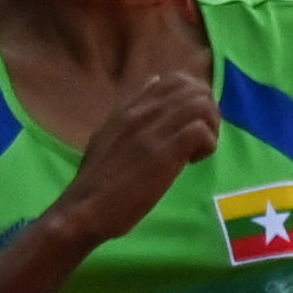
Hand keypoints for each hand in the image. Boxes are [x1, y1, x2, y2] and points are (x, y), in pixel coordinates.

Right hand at [61, 69, 220, 239]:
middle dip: (208, 112)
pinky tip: (194, 162)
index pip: (172, 80)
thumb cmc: (94, 183)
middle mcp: (141, 112)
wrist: (81, 211)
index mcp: (127, 109)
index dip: (192, 99)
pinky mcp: (164, 153)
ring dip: (210, 127)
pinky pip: (200, 131)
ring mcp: (152, 131)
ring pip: (201, 105)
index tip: (187, 123)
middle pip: (194, 89)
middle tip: (200, 139)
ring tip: (198, 151)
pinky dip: (207, 145)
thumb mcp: (107, 137)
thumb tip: (153, 83)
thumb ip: (129, 114)